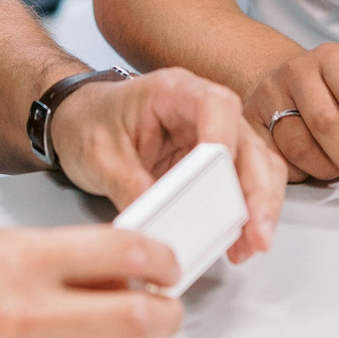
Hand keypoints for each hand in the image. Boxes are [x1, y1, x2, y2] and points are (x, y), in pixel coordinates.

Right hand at [0, 226, 183, 337]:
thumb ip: (48, 256)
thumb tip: (106, 266)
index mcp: (21, 260)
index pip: (123, 253)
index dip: (159, 258)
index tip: (165, 263)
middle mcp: (27, 314)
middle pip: (135, 319)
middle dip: (165, 312)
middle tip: (165, 304)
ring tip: (122, 335)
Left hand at [48, 66, 283, 262]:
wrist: (79, 120)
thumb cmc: (88, 122)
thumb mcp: (98, 154)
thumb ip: (128, 185)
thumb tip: (156, 223)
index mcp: (173, 91)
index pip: (215, 106)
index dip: (224, 139)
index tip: (221, 174)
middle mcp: (203, 110)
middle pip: (248, 142)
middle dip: (257, 190)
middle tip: (255, 232)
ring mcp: (214, 136)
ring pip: (257, 166)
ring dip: (259, 207)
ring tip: (251, 245)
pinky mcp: (214, 164)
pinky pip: (242, 186)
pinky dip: (245, 214)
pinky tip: (239, 242)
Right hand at [246, 43, 338, 183]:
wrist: (288, 83)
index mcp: (334, 58)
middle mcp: (297, 70)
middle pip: (326, 123)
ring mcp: (268, 95)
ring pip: (299, 146)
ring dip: (328, 168)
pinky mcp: (249, 121)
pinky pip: (277, 160)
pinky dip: (302, 171)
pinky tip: (313, 162)